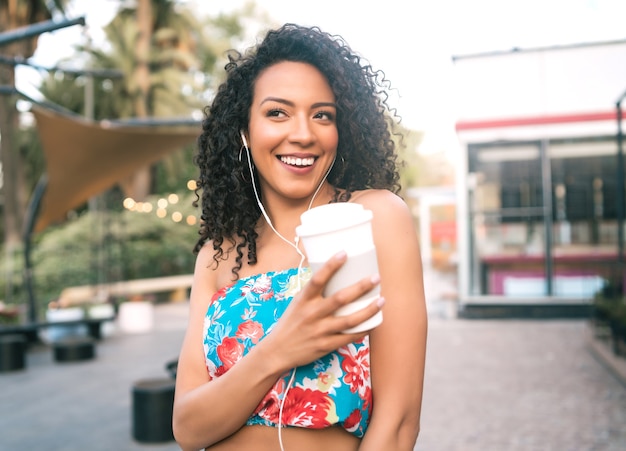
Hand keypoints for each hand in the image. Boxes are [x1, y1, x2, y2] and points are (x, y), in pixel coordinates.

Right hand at [262, 251, 382, 370]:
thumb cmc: (289, 323)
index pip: (317, 279)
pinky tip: (374, 323)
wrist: (277, 351)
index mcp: (303, 300)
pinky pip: (349, 337)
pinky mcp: (325, 345)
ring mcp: (320, 331)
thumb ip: (312, 291)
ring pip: (350, 320)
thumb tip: (330, 271)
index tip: (344, 253)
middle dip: (361, 287)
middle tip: (376, 278)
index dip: (331, 265)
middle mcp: (312, 314)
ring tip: (382, 300)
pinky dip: (363, 330)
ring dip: (369, 310)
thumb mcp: (297, 303)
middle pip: (340, 299)